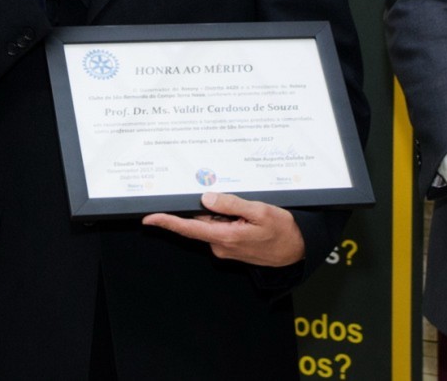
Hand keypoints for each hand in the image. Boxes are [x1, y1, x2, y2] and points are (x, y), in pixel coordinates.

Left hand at [142, 192, 305, 266]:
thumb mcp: (260, 211)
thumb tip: (206, 198)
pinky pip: (220, 227)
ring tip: (246, 207)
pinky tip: (244, 213)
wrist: (296, 250)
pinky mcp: (230, 245)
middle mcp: (220, 245)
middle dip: (208, 206)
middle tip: (227, 195)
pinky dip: (227, 217)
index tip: (149, 218)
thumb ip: (231, 204)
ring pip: (212, 222)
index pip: (188, 229)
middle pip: (201, 220)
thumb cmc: (282, 231)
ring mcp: (225, 247)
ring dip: (221, 211)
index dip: (167, 223)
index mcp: (225, 237)